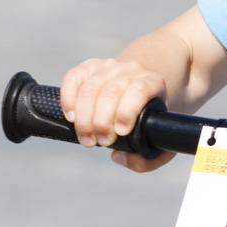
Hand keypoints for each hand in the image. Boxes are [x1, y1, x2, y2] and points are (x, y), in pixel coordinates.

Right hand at [59, 58, 174, 171]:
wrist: (140, 93)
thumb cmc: (148, 120)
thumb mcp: (157, 141)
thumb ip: (146, 160)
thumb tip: (118, 157)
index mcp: (153, 82)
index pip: (140, 90)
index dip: (127, 111)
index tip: (121, 132)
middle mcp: (131, 70)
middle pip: (111, 92)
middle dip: (102, 121)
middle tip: (100, 142)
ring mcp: (108, 66)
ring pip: (91, 88)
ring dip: (85, 117)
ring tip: (86, 138)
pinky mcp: (88, 67)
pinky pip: (73, 78)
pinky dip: (68, 98)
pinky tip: (71, 117)